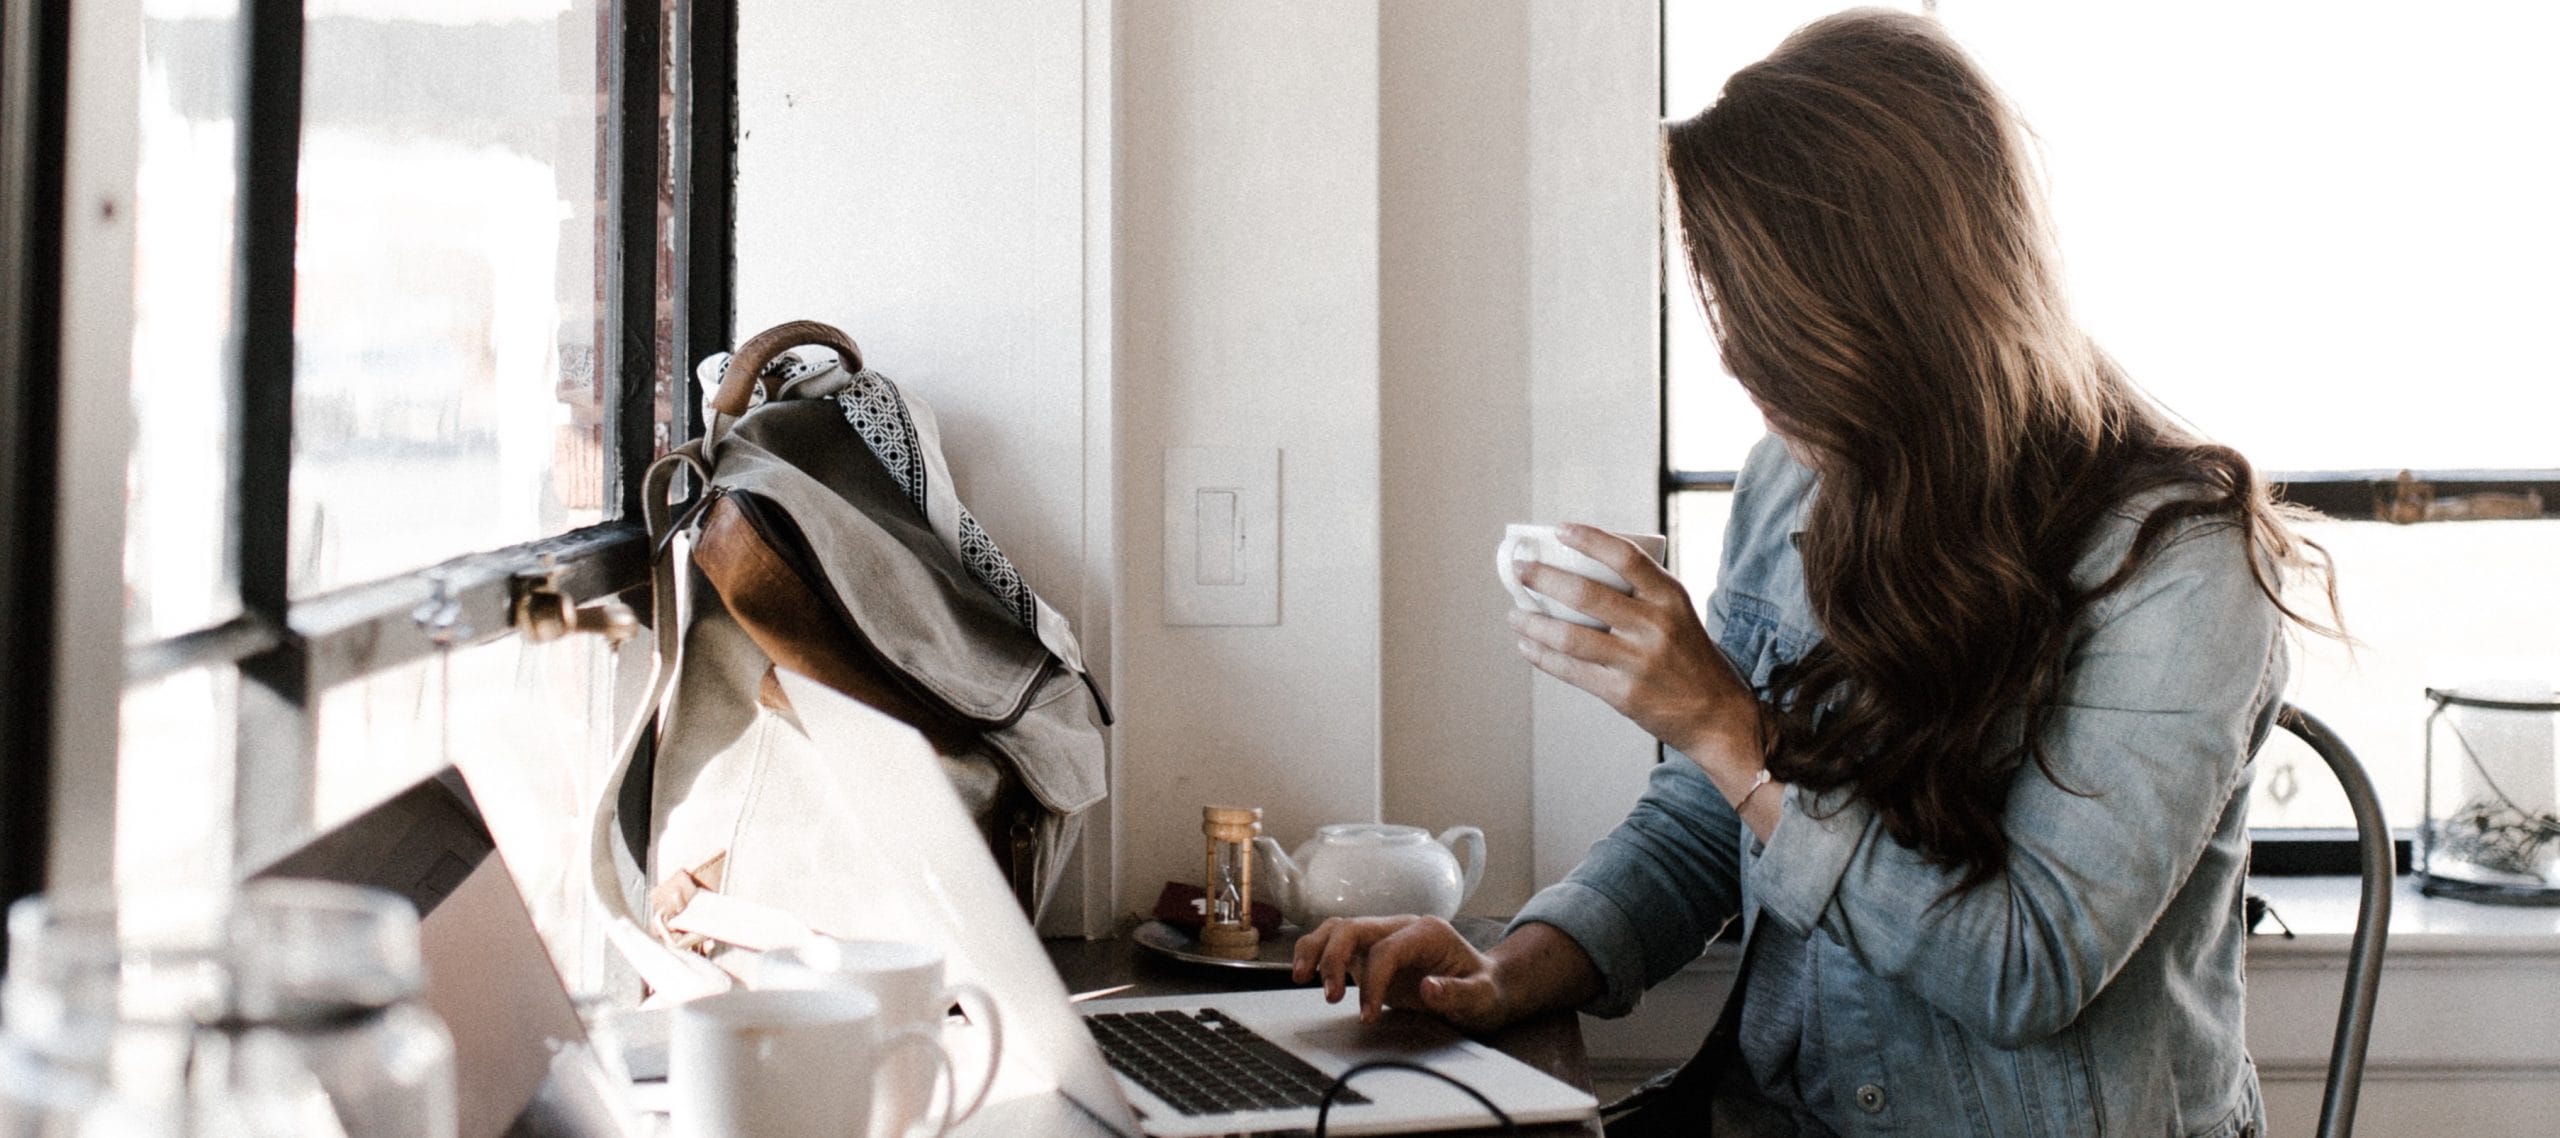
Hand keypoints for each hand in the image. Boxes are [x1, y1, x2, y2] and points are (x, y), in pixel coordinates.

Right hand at [1290, 916, 1511, 1031]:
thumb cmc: (1484, 990)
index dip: (1372, 981)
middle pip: (1354, 928)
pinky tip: (1306, 974)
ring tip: (1299, 977)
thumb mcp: (1483, 997)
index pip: (1386, 949)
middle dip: (1333, 959)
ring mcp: (1383, 937)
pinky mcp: (1371, 952)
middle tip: (1328, 996)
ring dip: (1316, 950)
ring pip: (1338, 929)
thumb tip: (1429, 988)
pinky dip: (1317, 954)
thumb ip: (1459, 993)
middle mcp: (1401, 927)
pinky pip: (1336, 943)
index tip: (1367, 1014)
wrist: (1485, 986)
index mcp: (1428, 932)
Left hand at [1507, 524, 1760, 764]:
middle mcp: (1655, 626)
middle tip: (1519, 569)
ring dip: (1534, 623)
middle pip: (1587, 594)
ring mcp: (1638, 661)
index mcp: (1670, 597)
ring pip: (1570, 636)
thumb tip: (1580, 569)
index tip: (1559, 529)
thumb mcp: (1678, 614)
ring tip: (1515, 614)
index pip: (1626, 556)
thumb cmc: (1690, 657)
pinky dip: (1543, 656)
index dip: (1589, 539)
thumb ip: (1642, 593)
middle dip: (1544, 578)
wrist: (1717, 714)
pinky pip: (1572, 670)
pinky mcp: (1623, 693)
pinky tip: (1527, 645)